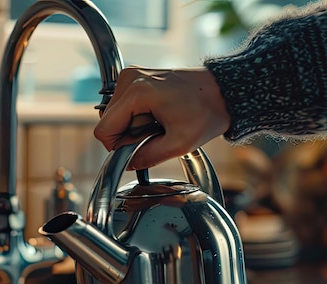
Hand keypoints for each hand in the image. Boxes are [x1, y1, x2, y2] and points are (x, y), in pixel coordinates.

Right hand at [94, 67, 230, 169]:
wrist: (222, 92)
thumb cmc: (207, 112)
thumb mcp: (179, 144)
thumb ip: (148, 156)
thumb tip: (128, 163)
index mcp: (136, 92)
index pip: (104, 130)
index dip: (117, 148)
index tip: (139, 149)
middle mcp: (129, 78)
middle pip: (109, 122)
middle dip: (128, 136)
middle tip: (157, 135)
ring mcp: (132, 76)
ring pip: (116, 115)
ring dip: (134, 127)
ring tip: (161, 124)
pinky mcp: (137, 78)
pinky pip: (125, 106)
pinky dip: (139, 117)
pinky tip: (159, 116)